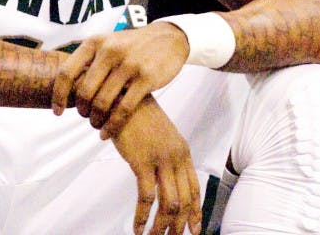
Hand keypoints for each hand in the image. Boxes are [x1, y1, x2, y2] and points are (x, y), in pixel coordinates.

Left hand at [52, 22, 188, 138]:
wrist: (168, 38)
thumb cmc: (132, 46)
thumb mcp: (108, 42)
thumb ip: (89, 59)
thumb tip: (63, 84)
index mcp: (95, 42)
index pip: (67, 72)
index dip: (58, 96)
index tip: (57, 112)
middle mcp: (110, 51)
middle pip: (85, 91)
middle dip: (82, 110)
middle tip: (86, 118)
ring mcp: (129, 64)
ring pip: (102, 102)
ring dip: (95, 120)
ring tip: (97, 125)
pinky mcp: (146, 78)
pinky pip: (123, 109)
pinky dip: (112, 125)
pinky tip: (107, 133)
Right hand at [112, 97, 200, 234]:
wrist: (123, 97)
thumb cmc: (139, 118)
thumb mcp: (160, 137)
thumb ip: (166, 157)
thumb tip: (166, 180)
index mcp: (183, 152)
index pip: (195, 188)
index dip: (196, 212)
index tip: (195, 230)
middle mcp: (177, 157)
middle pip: (184, 200)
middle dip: (179, 225)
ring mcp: (161, 159)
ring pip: (169, 203)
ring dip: (161, 226)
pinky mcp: (142, 161)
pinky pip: (146, 197)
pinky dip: (142, 216)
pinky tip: (137, 227)